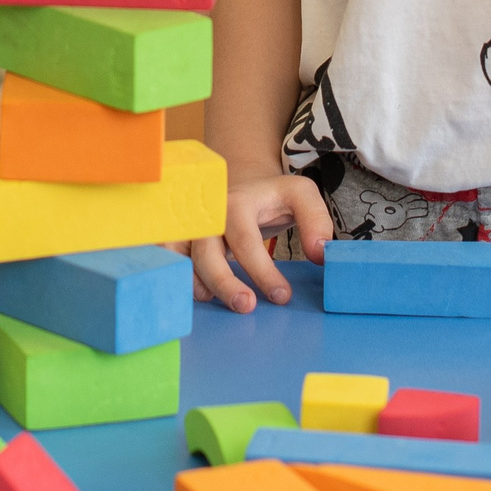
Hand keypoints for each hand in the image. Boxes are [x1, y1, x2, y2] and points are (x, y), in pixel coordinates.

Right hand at [185, 173, 333, 310]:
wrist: (242, 184)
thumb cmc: (272, 195)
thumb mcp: (300, 194)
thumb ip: (316, 220)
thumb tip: (320, 254)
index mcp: (236, 203)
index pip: (244, 240)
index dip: (261, 271)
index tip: (282, 295)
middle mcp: (207, 216)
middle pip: (206, 252)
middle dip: (223, 283)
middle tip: (247, 306)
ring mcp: (190, 228)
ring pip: (183, 258)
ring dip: (196, 283)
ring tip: (215, 301)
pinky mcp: (181, 240)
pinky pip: (170, 261)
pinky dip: (179, 278)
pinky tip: (201, 294)